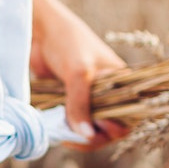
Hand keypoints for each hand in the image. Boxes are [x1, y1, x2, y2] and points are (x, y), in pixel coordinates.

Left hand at [29, 0, 129, 149]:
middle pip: (108, 129)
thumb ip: (81, 104)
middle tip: (72, 136)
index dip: (116, 128)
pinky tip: (56, 129)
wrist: (39, 31)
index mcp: (122, 83)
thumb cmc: (67, 42)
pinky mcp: (70, 101)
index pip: (129, 117)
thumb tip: (86, 135)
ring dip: (77, 135)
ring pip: (89, 129)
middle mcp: (109, 93)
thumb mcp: (78, 72)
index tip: (96, 127)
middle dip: (93, 136)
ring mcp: (89, 99)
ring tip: (62, 133)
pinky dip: (66, 129)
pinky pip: (73, 123)